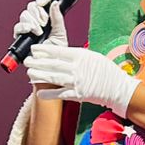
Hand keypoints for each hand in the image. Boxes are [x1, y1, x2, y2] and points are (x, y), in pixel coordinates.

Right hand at [12, 0, 66, 50]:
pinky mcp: (20, 37)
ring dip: (32, 21)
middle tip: (44, 22)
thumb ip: (57, 18)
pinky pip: (18, 27)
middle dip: (38, 12)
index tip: (43, 2)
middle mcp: (35, 22)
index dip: (41, 0)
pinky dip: (24, 27)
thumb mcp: (60, 33)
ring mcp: (27, 29)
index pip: (41, 3)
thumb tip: (55, 4)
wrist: (49, 65)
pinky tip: (30, 31)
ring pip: (24, 15)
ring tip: (39, 31)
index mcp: (45, 19)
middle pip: (31, 7)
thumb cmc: (55, 53)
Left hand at [25, 30, 139, 118]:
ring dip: (40, 76)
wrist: (117, 88)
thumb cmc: (106, 70)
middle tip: (27, 61)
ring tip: (29, 73)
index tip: (34, 49)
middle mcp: (77, 69)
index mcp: (81, 56)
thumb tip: (62, 53)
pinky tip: (39, 93)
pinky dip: (49, 94)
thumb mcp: (92, 56)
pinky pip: (60, 94)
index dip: (44, 50)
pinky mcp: (78, 95)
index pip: (58, 52)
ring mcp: (77, 82)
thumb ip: (77, 55)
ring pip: (54, 78)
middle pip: (53, 65)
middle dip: (38, 62)